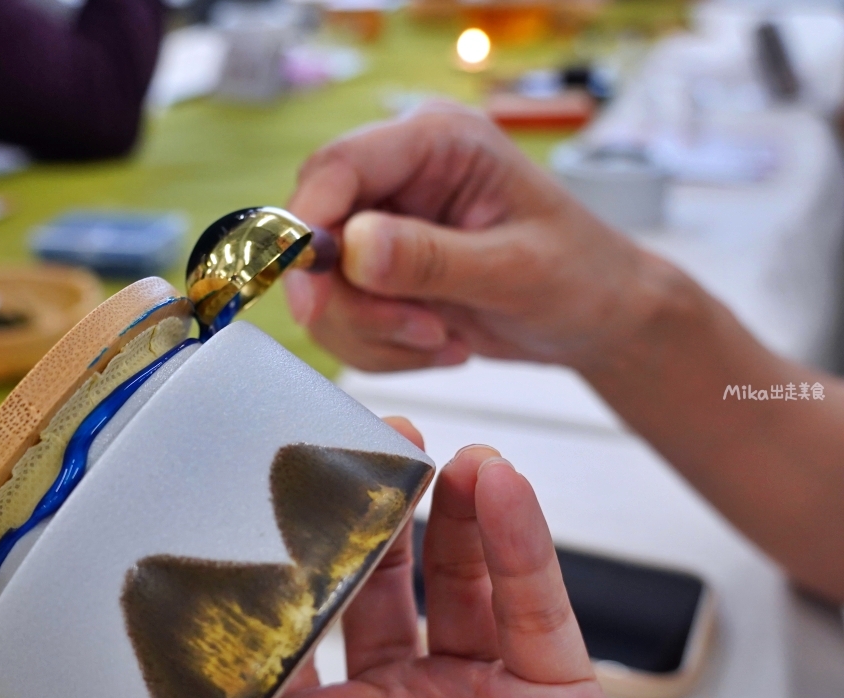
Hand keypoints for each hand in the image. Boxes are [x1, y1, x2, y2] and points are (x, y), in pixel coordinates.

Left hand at [16, 419, 669, 697]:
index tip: (258, 491)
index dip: (276, 561)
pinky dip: (519, 544)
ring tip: (424, 451)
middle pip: (376, 592)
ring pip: (460, 586)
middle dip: (366, 518)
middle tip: (355, 449)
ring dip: (446, 511)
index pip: (287, 632)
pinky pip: (538, 612)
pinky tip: (493, 483)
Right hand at [284, 103, 684, 371]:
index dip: (308, 228)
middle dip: (353, 302)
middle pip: (317, 234)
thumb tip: (353, 248)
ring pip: (323, 288)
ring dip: (375, 333)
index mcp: (437, 141)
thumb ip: (432, 259)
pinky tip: (440, 343)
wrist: (597, 317)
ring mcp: (383, 224)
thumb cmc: (581, 276)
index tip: (312, 298)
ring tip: (444, 339)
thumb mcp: (515, 269)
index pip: (338, 167)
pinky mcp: (376, 271)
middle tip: (420, 332)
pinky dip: (382, 348)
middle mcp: (398, 174)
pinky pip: (341, 320)